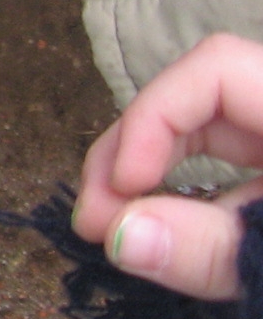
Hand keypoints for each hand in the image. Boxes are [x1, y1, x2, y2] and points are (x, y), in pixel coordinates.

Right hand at [73, 33, 262, 300]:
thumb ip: (212, 249)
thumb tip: (118, 238)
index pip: (216, 69)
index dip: (155, 118)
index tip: (124, 190)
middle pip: (196, 100)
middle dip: (132, 154)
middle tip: (95, 224)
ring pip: (204, 134)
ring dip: (147, 178)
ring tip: (113, 229)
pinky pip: (223, 165)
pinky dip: (180, 194)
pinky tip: (154, 228)